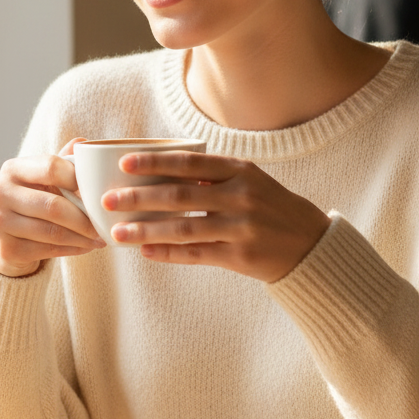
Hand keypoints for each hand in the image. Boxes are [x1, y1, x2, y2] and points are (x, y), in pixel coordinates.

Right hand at [0, 138, 105, 277]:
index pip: (51, 167)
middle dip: (85, 218)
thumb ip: (63, 163)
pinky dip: (73, 249)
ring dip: (82, 237)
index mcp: (12, 169)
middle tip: (105, 225)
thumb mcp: (44, 181)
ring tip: (100, 237)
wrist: (5, 240)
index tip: (99, 191)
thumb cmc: (33, 203)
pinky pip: (47, 250)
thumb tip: (85, 143)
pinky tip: (86, 247)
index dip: (78, 179)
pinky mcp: (5, 250)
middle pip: (53, 205)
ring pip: (52, 232)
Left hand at [101, 150, 330, 282]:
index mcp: (240, 170)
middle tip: (108, 200)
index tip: (124, 164)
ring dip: (146, 231)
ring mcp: (242, 227)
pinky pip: (197, 254)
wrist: (309, 244)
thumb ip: (211, 175)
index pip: (189, 162)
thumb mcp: (248, 181)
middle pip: (179, 196)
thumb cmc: (269, 207)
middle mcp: (241, 196)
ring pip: (183, 228)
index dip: (155, 162)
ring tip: (117, 234)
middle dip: (139, 198)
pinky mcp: (241, 257)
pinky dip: (168, 253)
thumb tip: (160, 172)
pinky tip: (146, 252)